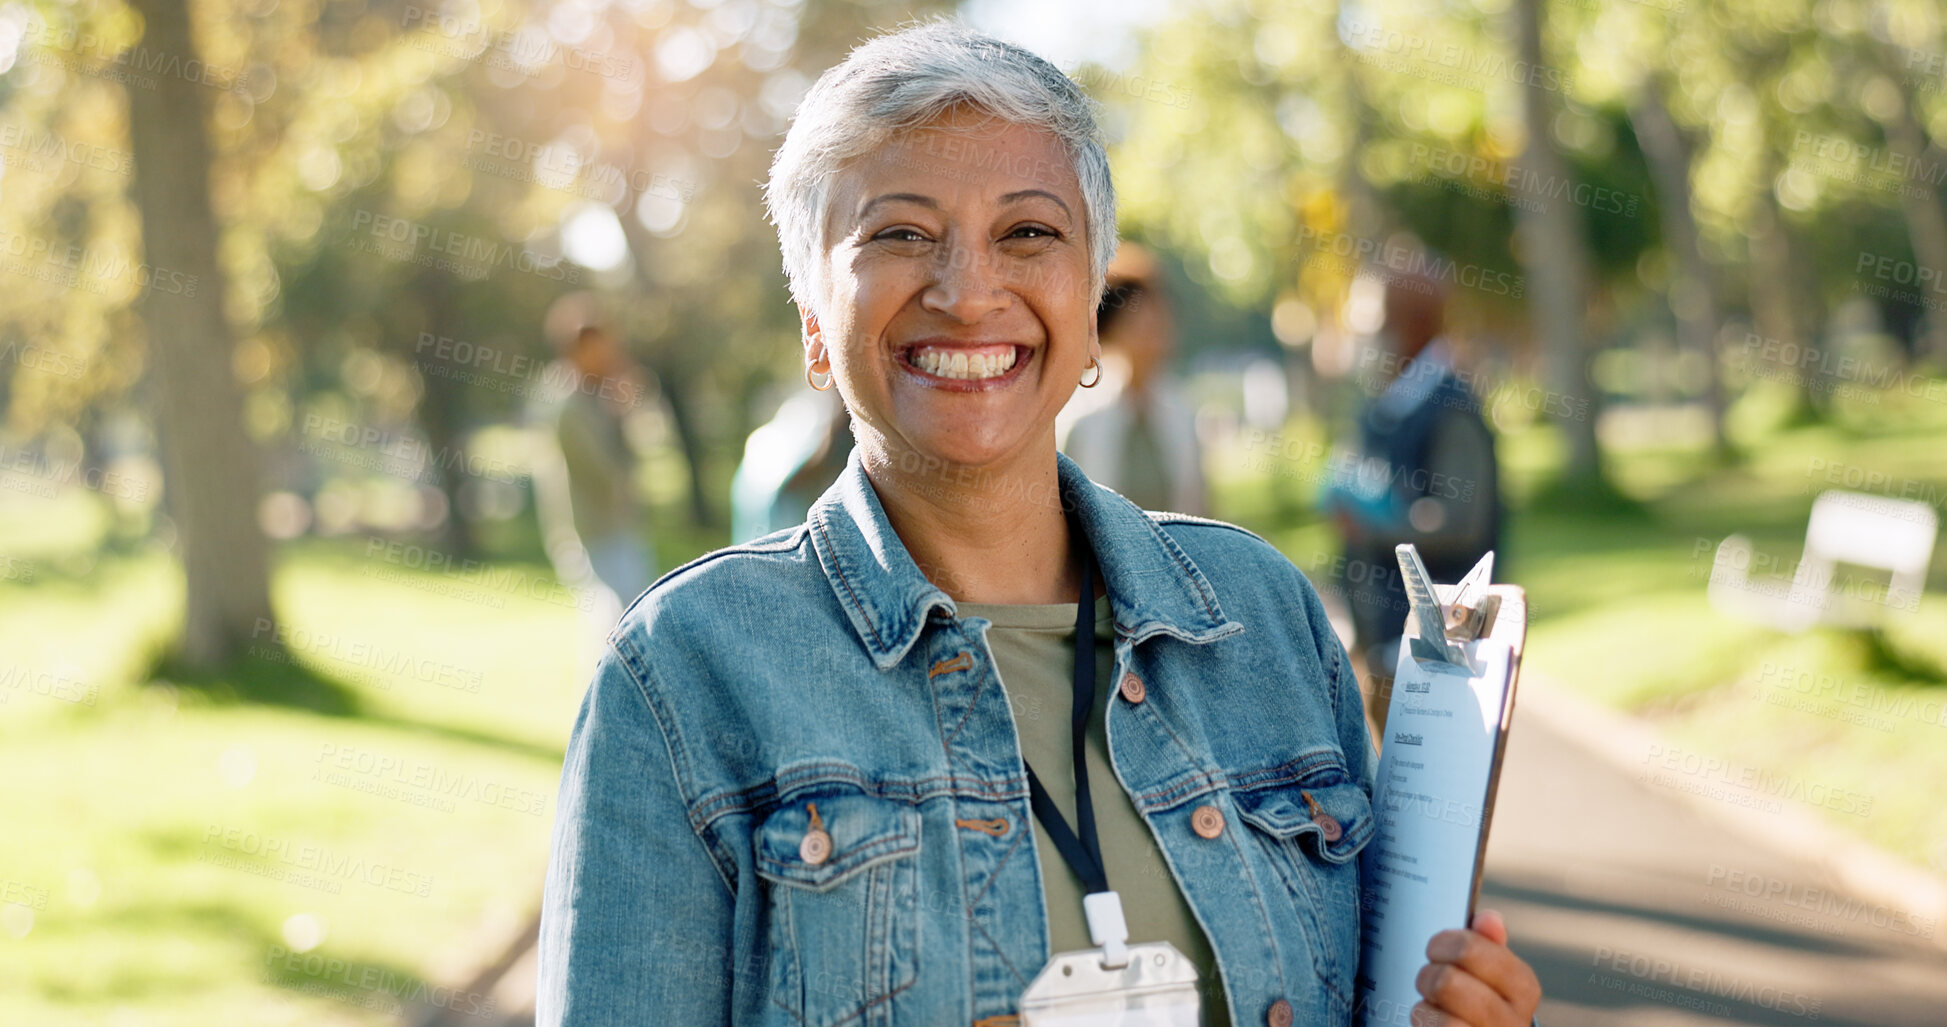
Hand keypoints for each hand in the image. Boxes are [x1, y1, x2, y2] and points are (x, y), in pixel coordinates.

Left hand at [1412, 909, 1540, 1025]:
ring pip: (1442, 1018)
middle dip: (1428, 976)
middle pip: (1447, 982)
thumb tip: (1489, 919)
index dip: (1443, 944)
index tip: (1435, 949)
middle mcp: (1515, 1021)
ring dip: (1424, 1008)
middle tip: (1429, 979)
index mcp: (1523, 988)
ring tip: (1431, 1006)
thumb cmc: (1481, 1002)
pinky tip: (1433, 1024)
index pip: (1470, 949)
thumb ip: (1487, 943)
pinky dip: (1425, 1024)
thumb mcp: (1490, 972)